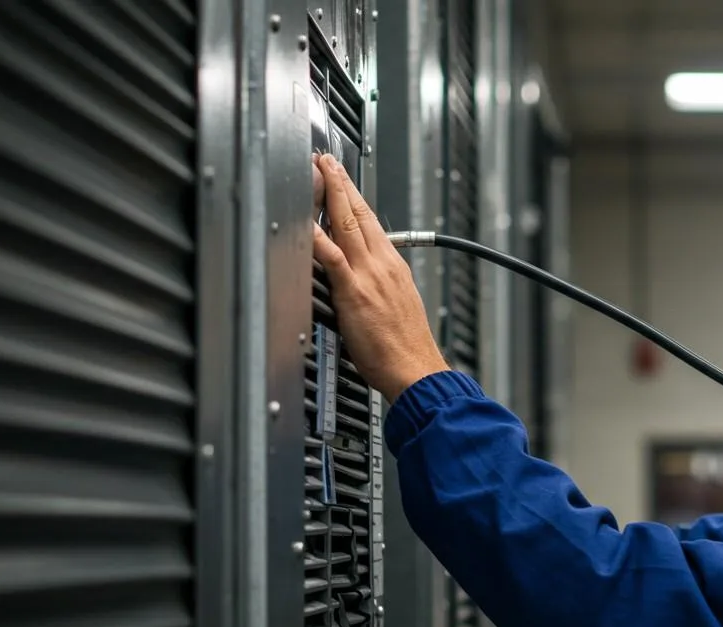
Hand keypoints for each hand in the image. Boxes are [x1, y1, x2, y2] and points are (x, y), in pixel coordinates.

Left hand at [311, 153, 448, 401]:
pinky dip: (318, 238)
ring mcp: (369, 276)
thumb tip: (366, 279)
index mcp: (393, 267)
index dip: (355, 197)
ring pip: (348, 224)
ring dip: (331, 195)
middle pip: (359, 214)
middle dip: (341, 184)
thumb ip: (380, 285)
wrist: (417, 369)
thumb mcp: (398, 305)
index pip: (372, 222)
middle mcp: (383, 265)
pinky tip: (306, 223)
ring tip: (318, 173)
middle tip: (327, 161)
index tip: (343, 180)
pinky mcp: (355, 292)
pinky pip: (333, 258)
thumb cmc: (406, 348)